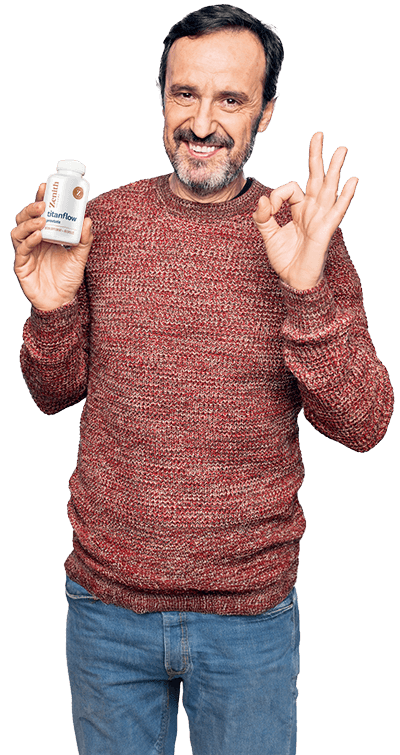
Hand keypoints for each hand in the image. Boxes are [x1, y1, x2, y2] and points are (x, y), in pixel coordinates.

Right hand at [12, 182, 92, 310]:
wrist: (62, 302)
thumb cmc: (67, 279)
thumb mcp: (80, 257)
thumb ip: (84, 240)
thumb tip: (88, 219)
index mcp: (44, 235)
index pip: (38, 213)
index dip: (39, 199)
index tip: (45, 187)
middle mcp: (32, 241)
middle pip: (23, 219)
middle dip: (30, 209)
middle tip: (43, 205)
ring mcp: (25, 253)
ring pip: (17, 232)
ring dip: (28, 224)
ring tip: (41, 221)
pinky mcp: (22, 266)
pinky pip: (22, 250)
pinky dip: (29, 241)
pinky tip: (39, 237)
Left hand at [252, 132, 358, 290]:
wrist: (294, 280)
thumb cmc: (286, 259)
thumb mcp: (268, 234)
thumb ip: (263, 216)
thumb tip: (262, 198)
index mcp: (300, 210)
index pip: (291, 189)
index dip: (276, 195)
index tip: (268, 209)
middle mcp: (313, 210)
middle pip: (317, 178)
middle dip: (317, 156)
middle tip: (319, 134)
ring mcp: (321, 219)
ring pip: (329, 188)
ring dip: (335, 169)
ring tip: (341, 150)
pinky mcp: (325, 230)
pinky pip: (337, 210)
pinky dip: (345, 196)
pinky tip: (353, 181)